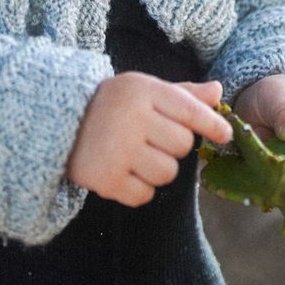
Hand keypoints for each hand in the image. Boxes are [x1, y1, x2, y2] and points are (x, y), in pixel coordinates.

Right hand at [67, 73, 231, 206]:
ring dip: (157, 169)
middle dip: (173, 145)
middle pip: (183, 145)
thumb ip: (182, 94)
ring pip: (168, 173)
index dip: (212, 124)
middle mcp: (131, 119)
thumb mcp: (145, 89)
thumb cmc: (114, 104)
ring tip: (135, 155)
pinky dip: (139, 189)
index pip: (189, 110)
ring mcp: (118, 150)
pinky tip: (123, 171)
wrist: (60, 121)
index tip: (224, 134)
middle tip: (150, 137)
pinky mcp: (106, 179)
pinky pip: (145, 195)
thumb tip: (217, 93)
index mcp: (142, 91)